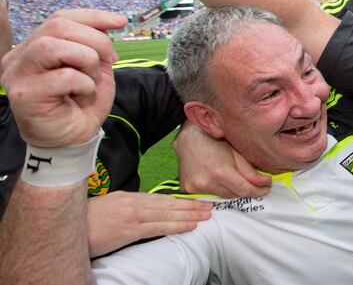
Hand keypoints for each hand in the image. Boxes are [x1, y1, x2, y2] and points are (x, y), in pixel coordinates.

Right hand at [1, 9, 125, 147]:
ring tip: (91, 79)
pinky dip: (84, 84)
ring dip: (86, 60)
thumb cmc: (81, 103)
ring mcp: (17, 75)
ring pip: (53, 46)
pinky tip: (81, 96)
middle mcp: (19, 57)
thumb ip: (95, 44)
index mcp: (34, 46)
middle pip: (57, 26)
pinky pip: (63, 77)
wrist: (73, 139)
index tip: (121, 21)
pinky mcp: (24, 95)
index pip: (60, 17)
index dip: (93, 16)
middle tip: (112, 59)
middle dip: (95, 39)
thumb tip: (111, 21)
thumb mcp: (94, 67)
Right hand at [87, 191, 211, 257]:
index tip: (195, 200)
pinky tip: (191, 225)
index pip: (160, 198)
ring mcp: (133, 215)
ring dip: (190, 213)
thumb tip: (144, 212)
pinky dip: (178, 225)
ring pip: (169, 213)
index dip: (180, 199)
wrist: (66, 227)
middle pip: (169, 203)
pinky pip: (159, 227)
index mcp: (128, 197)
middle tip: (210, 205)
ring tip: (207, 214)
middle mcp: (133, 203)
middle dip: (191, 204)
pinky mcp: (130, 230)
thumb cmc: (85, 222)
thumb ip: (127, 208)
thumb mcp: (108, 208)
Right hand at [175, 122, 271, 197]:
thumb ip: (251, 172)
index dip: (258, 191)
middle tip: (254, 184)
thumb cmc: (215, 141)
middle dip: (246, 190)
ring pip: (223, 197)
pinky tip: (221, 182)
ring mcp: (195, 188)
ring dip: (232, 191)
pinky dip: (218, 191)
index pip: (244, 190)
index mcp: (220, 172)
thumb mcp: (237, 153)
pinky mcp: (188, 190)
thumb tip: (265, 184)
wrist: (190, 137)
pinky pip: (209, 196)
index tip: (266, 188)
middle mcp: (206, 183)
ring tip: (235, 179)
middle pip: (234, 196)